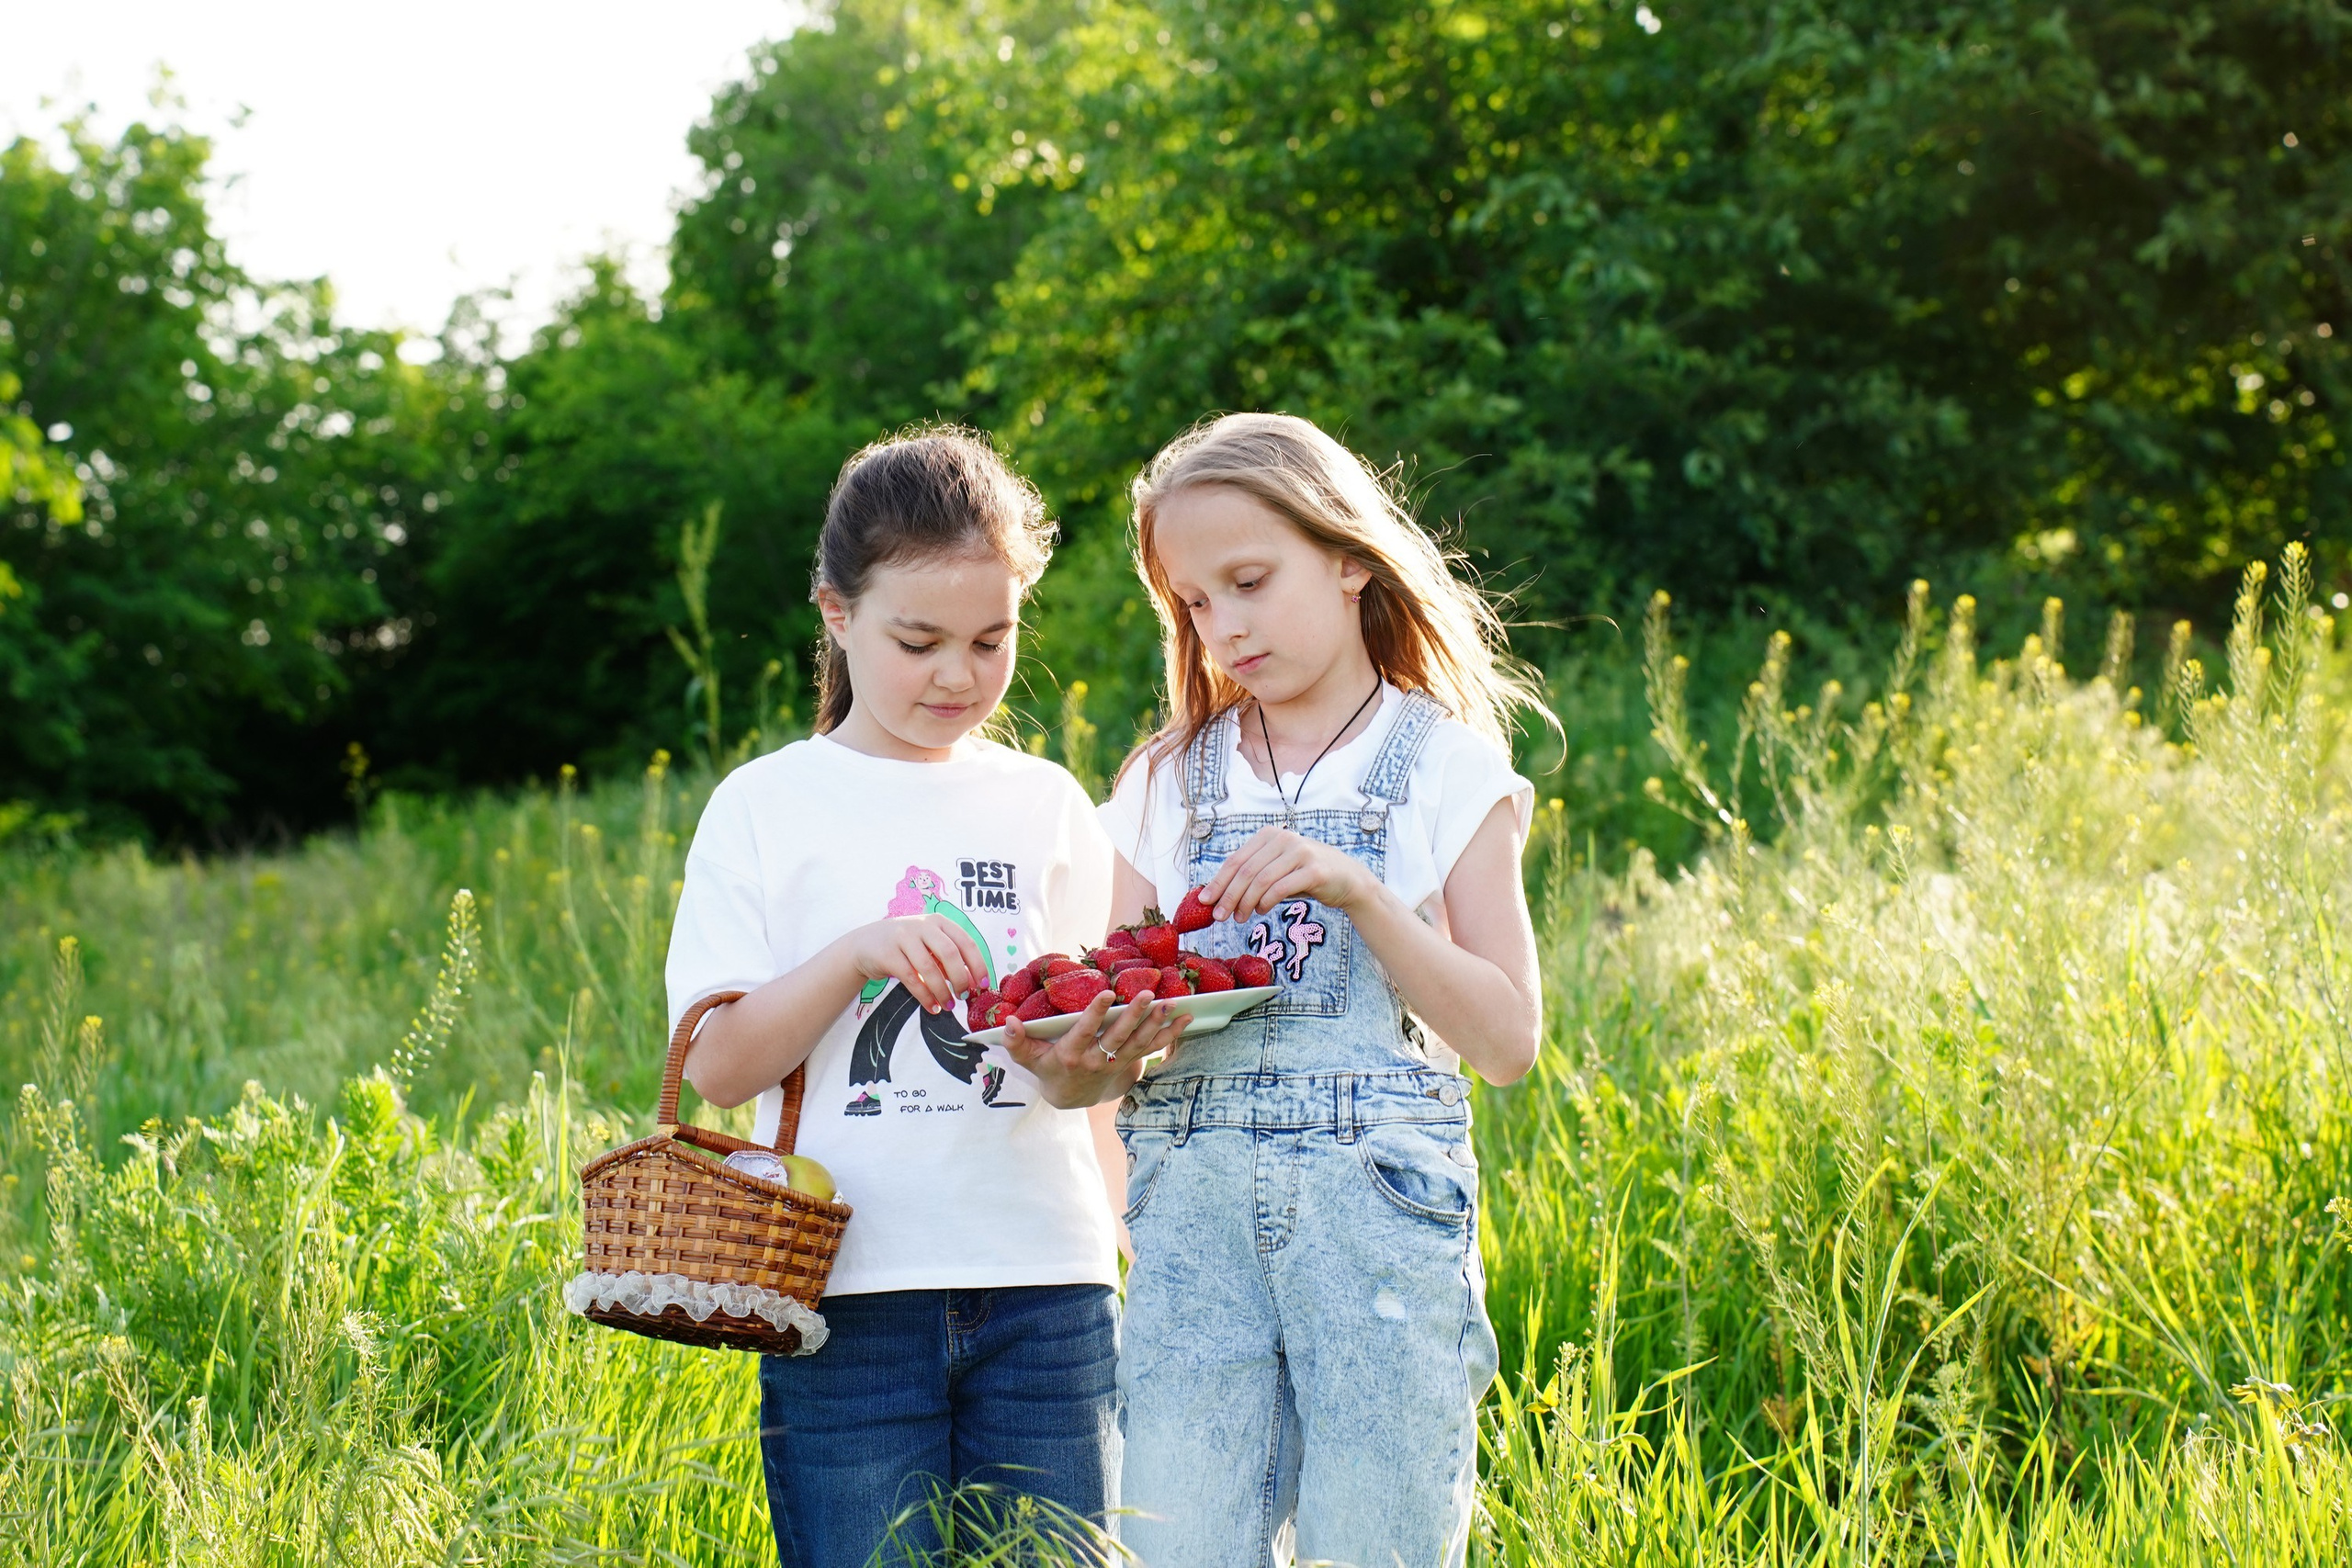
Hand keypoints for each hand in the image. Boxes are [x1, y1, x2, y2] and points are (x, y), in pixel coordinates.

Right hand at [842, 915, 988, 1013]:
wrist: (865, 944)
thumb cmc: (905, 946)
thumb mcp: (929, 946)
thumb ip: (949, 959)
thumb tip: (973, 982)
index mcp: (938, 922)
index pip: (966, 942)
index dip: (978, 964)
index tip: (983, 985)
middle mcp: (922, 926)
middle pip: (950, 953)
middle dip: (961, 978)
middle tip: (964, 996)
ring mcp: (903, 938)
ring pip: (929, 968)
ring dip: (942, 991)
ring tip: (948, 1006)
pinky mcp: (888, 954)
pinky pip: (911, 979)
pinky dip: (924, 996)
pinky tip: (932, 1007)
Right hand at [1003, 988, 1189, 1108]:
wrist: (1071, 1097)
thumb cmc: (1048, 1069)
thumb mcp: (1028, 1059)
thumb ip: (1017, 1041)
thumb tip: (1008, 1021)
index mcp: (1072, 1054)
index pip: (1086, 1032)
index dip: (1096, 1014)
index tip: (1107, 994)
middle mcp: (1097, 1060)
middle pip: (1119, 1037)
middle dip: (1134, 1016)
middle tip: (1148, 994)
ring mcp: (1116, 1062)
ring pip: (1140, 1042)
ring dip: (1156, 1024)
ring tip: (1170, 1004)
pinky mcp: (1130, 1062)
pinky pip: (1152, 1048)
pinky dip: (1169, 1034)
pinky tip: (1186, 1019)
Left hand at [1201, 826, 1374, 922]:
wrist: (1347, 879)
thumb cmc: (1305, 876)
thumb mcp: (1277, 869)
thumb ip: (1252, 875)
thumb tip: (1217, 894)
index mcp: (1270, 835)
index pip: (1236, 860)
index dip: (1218, 882)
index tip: (1205, 901)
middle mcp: (1284, 839)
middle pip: (1245, 871)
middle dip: (1228, 896)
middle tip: (1219, 916)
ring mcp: (1300, 852)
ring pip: (1261, 880)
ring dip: (1245, 903)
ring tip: (1239, 918)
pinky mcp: (1314, 870)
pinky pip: (1280, 888)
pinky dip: (1266, 902)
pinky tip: (1261, 911)